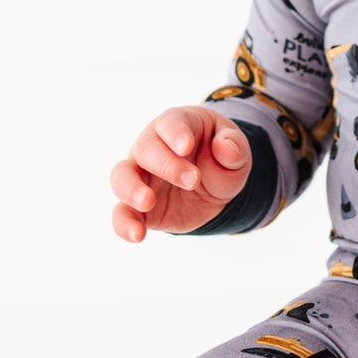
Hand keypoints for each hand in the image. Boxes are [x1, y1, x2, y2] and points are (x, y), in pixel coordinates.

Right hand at [110, 107, 252, 241]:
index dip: (175, 133)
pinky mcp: (137, 206)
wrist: (213, 190)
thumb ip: (234, 147)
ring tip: (147, 202)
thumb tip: (227, 147)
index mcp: (177, 126)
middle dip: (167, 165)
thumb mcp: (236, 151)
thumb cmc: (220, 160)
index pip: (170, 122)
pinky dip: (124, 224)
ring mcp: (141, 177)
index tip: (186, 147)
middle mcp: (151, 147)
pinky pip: (121, 213)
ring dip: (131, 189)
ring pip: (121, 177)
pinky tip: (137, 234)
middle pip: (146, 148)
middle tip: (192, 180)